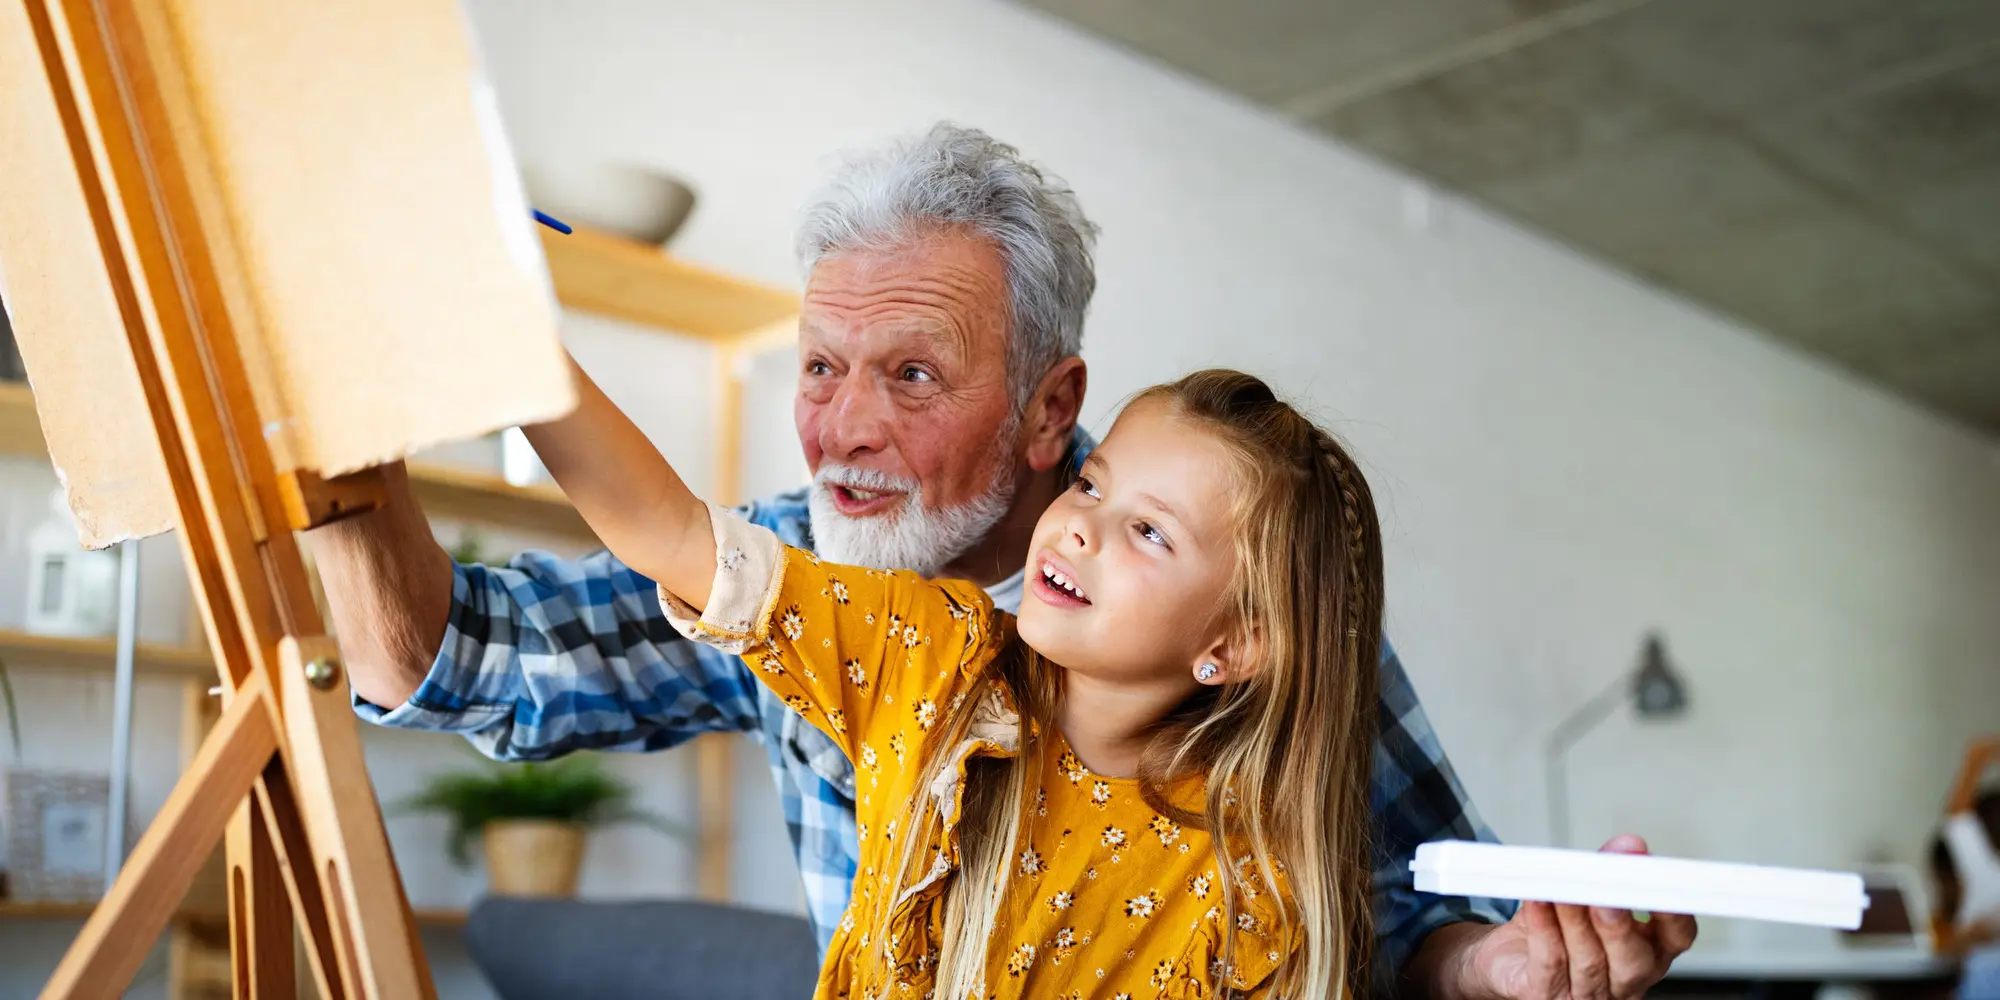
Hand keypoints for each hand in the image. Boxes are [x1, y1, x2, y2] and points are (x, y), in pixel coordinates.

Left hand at [1452, 835, 1696, 999]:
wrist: (1509, 957)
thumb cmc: (1558, 928)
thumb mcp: (1588, 895)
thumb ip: (1608, 870)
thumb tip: (1626, 847)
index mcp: (1649, 952)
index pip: (1677, 938)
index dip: (1674, 914)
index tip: (1659, 882)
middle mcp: (1624, 979)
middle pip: (1634, 961)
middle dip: (1619, 925)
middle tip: (1605, 894)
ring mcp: (1587, 993)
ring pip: (1588, 961)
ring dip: (1575, 920)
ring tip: (1563, 889)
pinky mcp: (1546, 994)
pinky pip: (1549, 963)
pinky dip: (1544, 929)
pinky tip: (1538, 902)